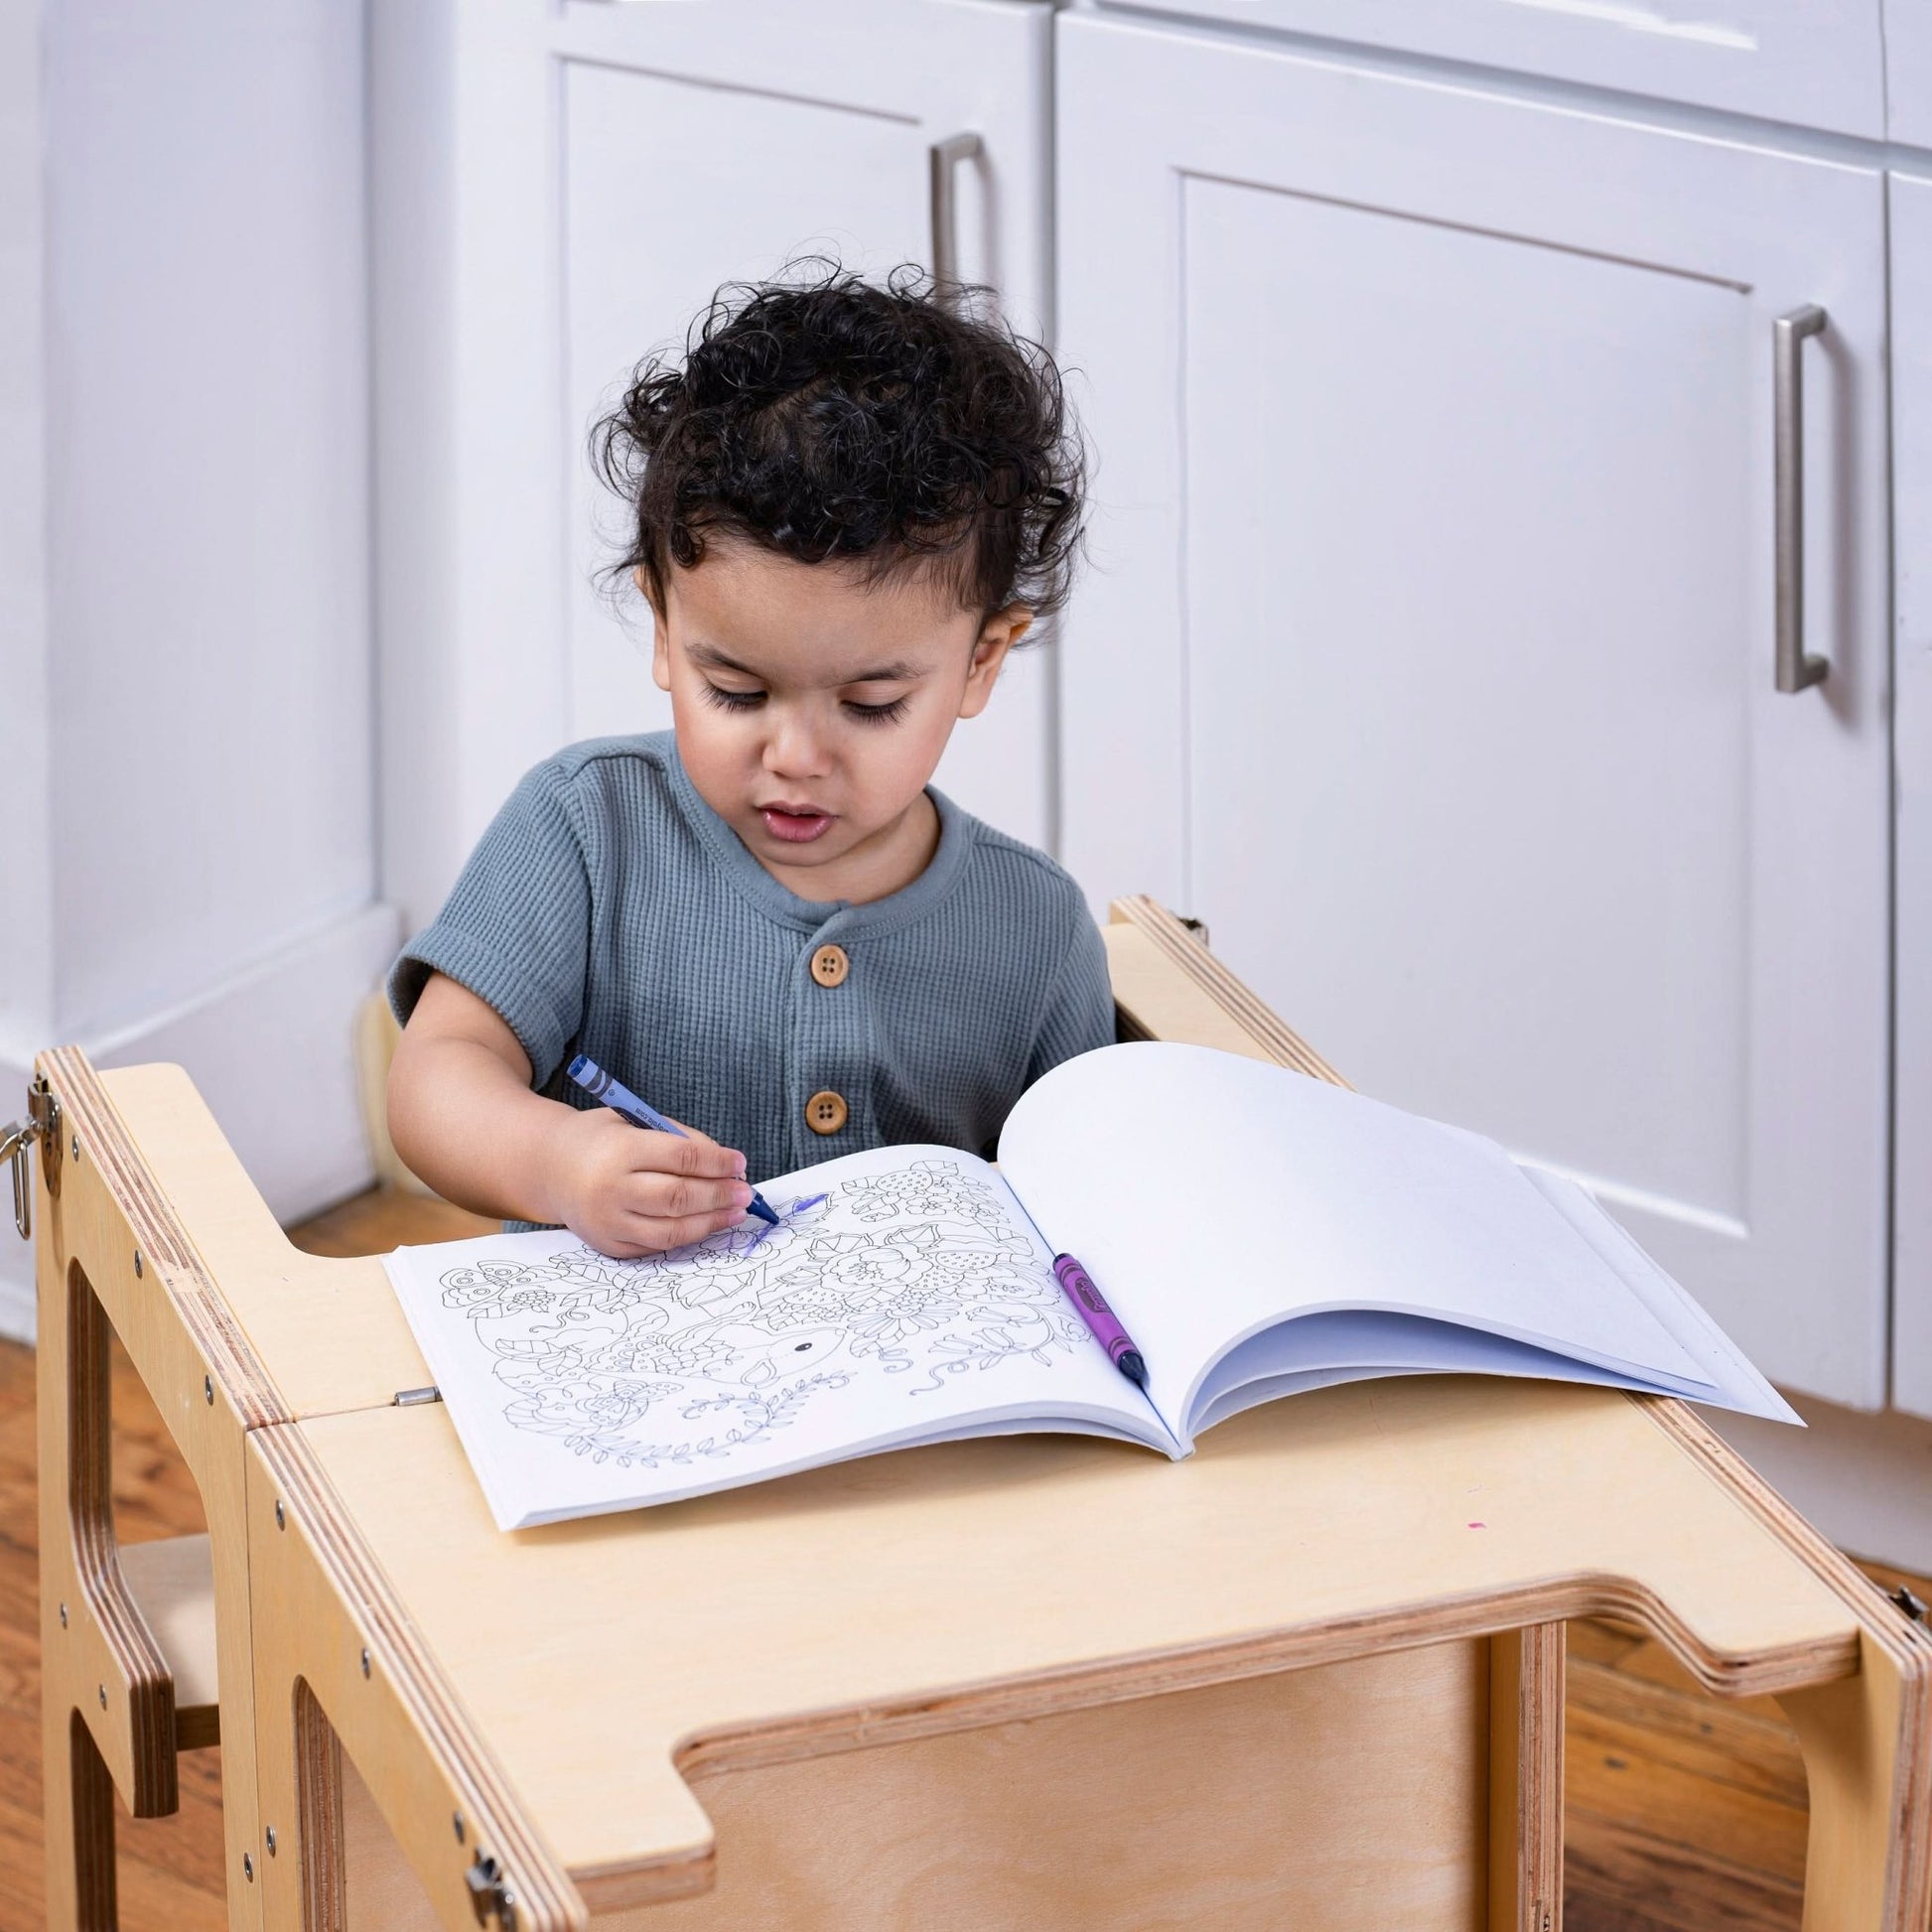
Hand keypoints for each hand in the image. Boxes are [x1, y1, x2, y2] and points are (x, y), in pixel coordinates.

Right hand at [543, 1106, 752, 1257]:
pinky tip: (707, 1224)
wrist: (550, 1168)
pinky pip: (656, 1246)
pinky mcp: (609, 1244)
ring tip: (735, 1212)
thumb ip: (680, 1139)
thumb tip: (727, 1166)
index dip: (717, 1162)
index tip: (739, 1162)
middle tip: (745, 1192)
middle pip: (678, 1197)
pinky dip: (686, 1237)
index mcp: (619, 1149)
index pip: (681, 1157)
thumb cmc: (603, 1139)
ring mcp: (608, 1222)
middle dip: (719, 1195)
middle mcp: (610, 1189)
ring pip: (671, 1230)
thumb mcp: (636, 1122)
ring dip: (711, 1222)